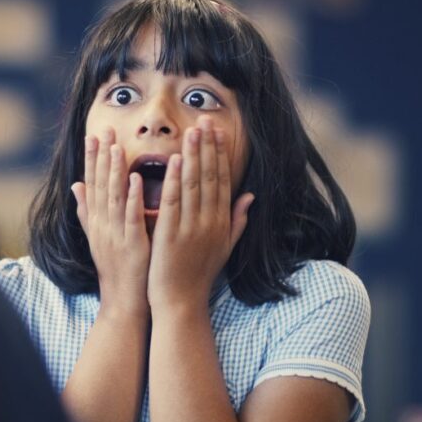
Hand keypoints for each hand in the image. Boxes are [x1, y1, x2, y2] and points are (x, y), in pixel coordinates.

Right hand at [71, 128, 150, 316]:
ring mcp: (115, 234)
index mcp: (96, 221)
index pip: (92, 184)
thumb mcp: (97, 237)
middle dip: (101, 156)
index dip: (92, 159)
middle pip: (100, 185)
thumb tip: (75, 185)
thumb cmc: (114, 267)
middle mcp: (102, 224)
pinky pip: (130, 217)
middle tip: (104, 129)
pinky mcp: (132, 244)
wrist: (122, 300)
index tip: (93, 135)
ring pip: (113, 197)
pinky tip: (134, 178)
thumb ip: (86, 210)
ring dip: (113, 170)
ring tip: (115, 146)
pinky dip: (131, 197)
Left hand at [147, 117, 253, 312]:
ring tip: (192, 130)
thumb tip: (250, 195)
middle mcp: (209, 221)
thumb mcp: (225, 246)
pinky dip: (175, 180)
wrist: (182, 302)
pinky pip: (174, 202)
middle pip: (210, 177)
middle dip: (208, 146)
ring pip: (194, 185)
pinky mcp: (171, 235)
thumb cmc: (201, 273)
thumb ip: (237, 219)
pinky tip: (174, 160)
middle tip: (205, 119)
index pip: (222, 181)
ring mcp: (191, 228)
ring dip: (193, 156)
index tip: (217, 132)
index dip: (219, 154)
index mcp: (221, 221)